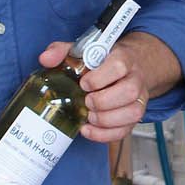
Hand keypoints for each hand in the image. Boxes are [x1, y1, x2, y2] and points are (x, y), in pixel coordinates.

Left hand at [39, 31, 180, 143]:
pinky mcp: (134, 116)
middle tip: (86, 102)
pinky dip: (105, 134)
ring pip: (132, 113)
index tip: (84, 84)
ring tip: (89, 116)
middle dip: (103, 101)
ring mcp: (139, 98)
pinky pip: (126, 130)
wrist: (126, 66)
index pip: (119, 66)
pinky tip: (89, 129)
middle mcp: (135, 78)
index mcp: (123, 58)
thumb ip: (61, 51)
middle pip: (129, 91)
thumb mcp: (81, 50)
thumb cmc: (101, 60)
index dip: (99, 78)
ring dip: (106, 120)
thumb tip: (45, 59)